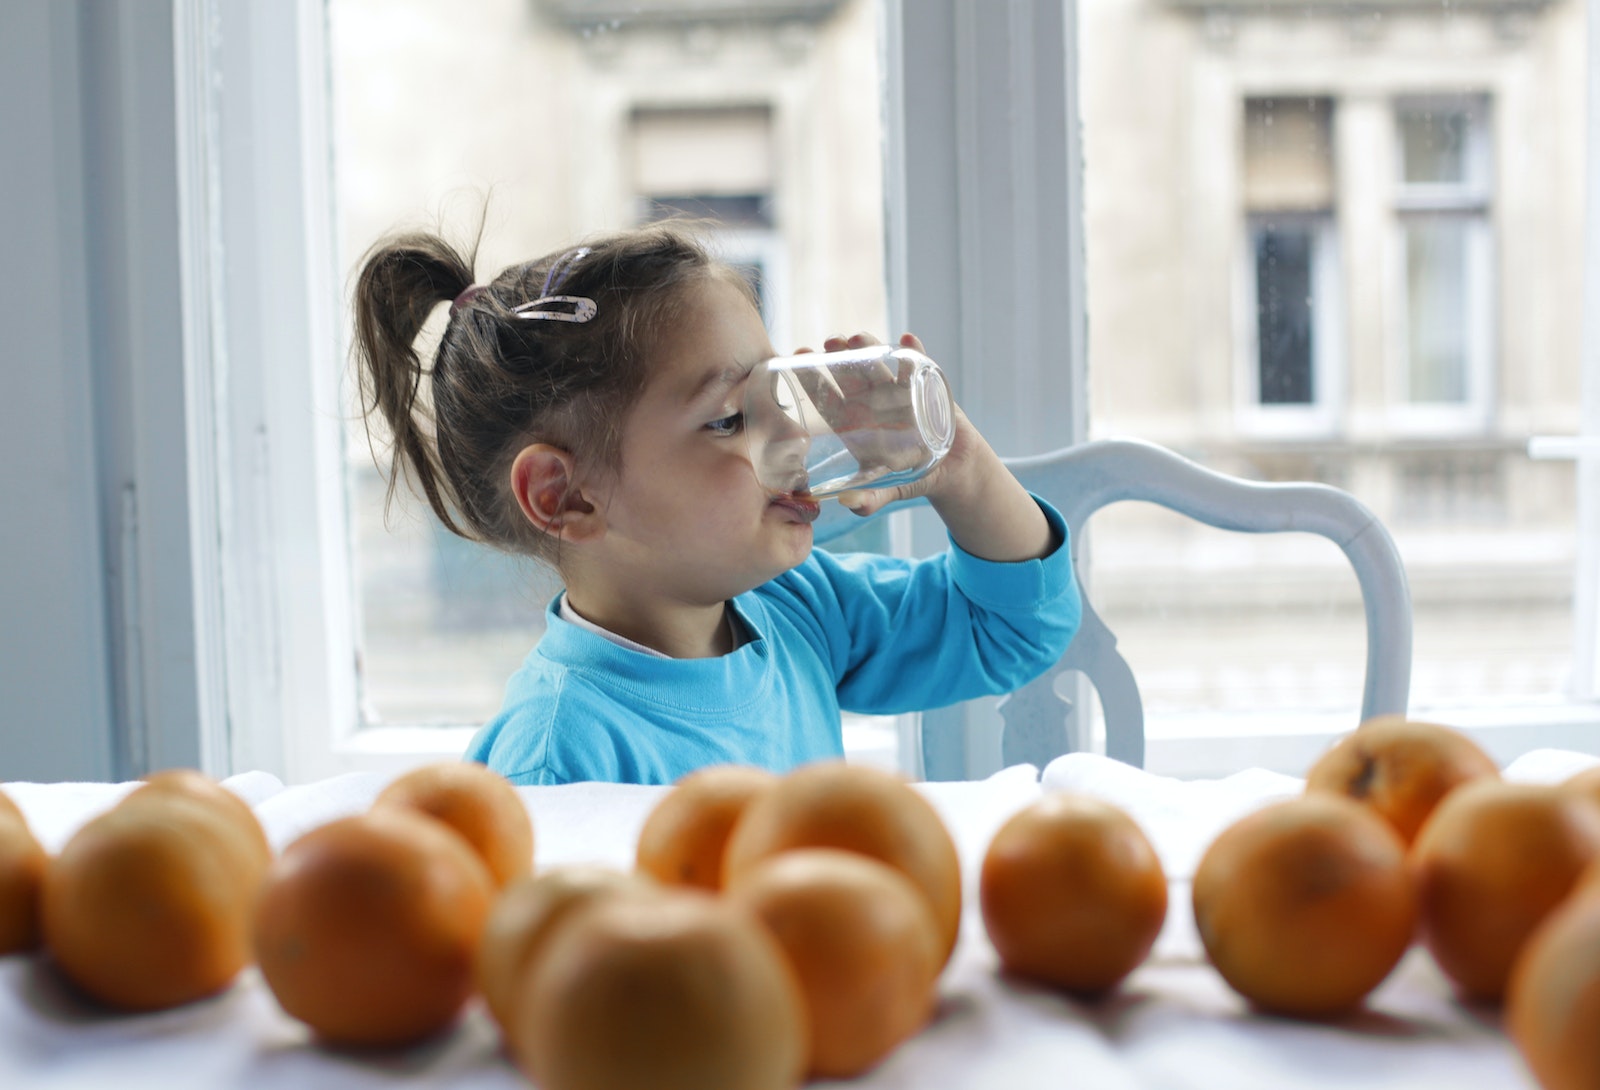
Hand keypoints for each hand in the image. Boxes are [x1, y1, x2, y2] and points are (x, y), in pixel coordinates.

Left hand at [799, 333, 1055, 561]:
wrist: (950, 469)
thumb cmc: (909, 477)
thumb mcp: (887, 490)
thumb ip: (869, 499)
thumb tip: (849, 504)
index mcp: (855, 423)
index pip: (828, 398)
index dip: (811, 381)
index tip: (796, 362)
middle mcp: (872, 402)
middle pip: (849, 374)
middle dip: (836, 356)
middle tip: (826, 343)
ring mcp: (898, 391)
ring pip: (879, 364)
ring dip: (869, 347)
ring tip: (858, 339)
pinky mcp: (925, 386)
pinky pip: (919, 365)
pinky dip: (916, 351)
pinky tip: (909, 340)